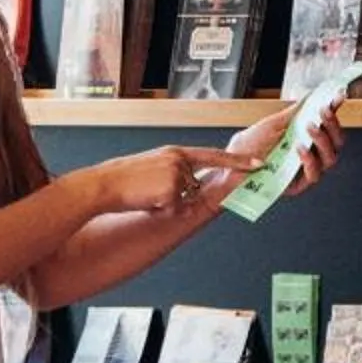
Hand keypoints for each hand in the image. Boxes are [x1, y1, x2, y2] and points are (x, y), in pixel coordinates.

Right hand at [93, 144, 256, 215]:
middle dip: (177, 195)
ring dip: (164, 204)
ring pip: (182, 199)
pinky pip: (173, 208)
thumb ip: (173, 171)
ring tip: (144, 196)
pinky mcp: (171, 190)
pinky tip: (145, 201)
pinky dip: (160, 209)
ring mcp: (177, 175)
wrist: (103, 185)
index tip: (258, 164)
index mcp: (175, 153)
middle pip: (193, 185)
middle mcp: (179, 160)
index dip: (237, 162)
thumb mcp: (151, 167)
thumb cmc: (122, 179)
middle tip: (158, 195)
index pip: (213, 156)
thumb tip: (185, 184)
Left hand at [226, 99, 344, 193]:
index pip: (327, 125)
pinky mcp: (297, 186)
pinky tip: (299, 148)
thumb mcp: (270, 124)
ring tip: (309, 128)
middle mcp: (308, 154)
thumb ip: (293, 113)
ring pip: (330, 158)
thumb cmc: (245, 148)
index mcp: (304, 138)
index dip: (335, 111)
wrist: (228, 168)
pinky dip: (309, 160)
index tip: (337, 96)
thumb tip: (312, 97)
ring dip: (322, 140)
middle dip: (332, 125)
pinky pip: (313, 175)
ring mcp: (304, 170)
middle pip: (336, 142)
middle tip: (323, 111)